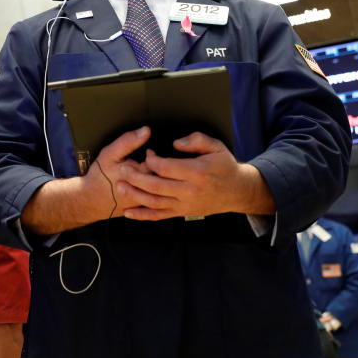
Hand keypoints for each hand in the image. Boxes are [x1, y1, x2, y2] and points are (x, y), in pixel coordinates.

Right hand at [21, 126, 151, 234]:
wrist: (90, 200)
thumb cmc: (99, 177)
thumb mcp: (110, 154)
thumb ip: (128, 141)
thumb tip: (146, 131)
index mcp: (140, 176)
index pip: (161, 163)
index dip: (155, 155)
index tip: (148, 153)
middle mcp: (146, 191)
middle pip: (164, 177)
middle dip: (158, 168)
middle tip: (147, 163)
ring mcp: (146, 202)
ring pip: (162, 189)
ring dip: (157, 180)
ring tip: (143, 175)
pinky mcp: (144, 209)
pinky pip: (157, 198)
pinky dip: (153, 192)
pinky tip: (144, 187)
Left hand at [118, 132, 273, 219]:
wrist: (236, 192)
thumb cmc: (225, 167)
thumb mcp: (216, 147)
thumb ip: (196, 140)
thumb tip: (176, 143)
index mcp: (197, 172)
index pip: (166, 167)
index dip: (152, 160)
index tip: (147, 153)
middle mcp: (189, 191)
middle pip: (156, 186)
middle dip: (136, 177)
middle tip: (124, 169)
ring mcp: (184, 204)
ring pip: (155, 202)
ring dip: (135, 196)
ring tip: (120, 187)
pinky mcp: (182, 212)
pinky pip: (159, 216)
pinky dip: (143, 216)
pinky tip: (129, 212)